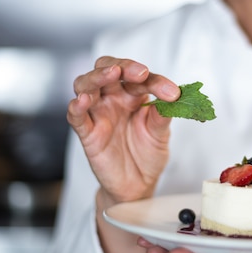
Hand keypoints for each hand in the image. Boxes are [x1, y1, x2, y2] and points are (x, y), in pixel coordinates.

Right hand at [67, 56, 180, 204]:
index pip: (141, 78)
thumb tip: (175, 98)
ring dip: (97, 76)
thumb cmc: (147, 154)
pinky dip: (77, 106)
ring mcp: (98, 113)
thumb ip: (163, 116)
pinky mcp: (87, 133)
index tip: (172, 93)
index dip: (157, 82)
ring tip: (111, 73)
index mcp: (133, 95)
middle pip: (108, 69)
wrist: (137, 185)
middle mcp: (113, 99)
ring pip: (86, 85)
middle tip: (139, 73)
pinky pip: (76, 116)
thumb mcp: (161, 134)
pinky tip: (82, 100)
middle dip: (122, 66)